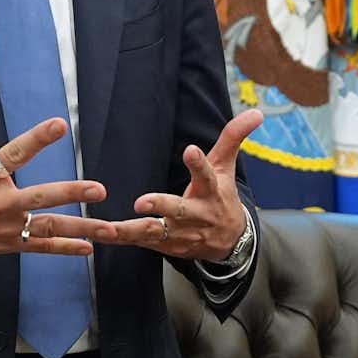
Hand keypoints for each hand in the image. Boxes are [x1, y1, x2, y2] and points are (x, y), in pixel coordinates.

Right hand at [0, 89, 108, 263]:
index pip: (14, 153)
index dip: (37, 138)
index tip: (60, 124)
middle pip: (39, 197)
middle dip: (70, 193)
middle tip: (99, 189)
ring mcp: (4, 227)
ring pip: (47, 227)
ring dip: (79, 228)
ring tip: (108, 228)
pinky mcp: (6, 244)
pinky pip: (39, 246)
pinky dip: (63, 248)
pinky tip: (88, 248)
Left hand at [96, 108, 262, 260]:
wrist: (230, 242)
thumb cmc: (222, 197)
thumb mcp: (227, 167)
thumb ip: (234, 137)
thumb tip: (257, 111)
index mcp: (211, 191)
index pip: (207, 174)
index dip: (198, 163)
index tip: (190, 150)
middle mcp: (196, 214)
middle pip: (179, 210)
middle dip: (161, 206)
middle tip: (141, 202)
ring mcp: (181, 233)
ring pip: (155, 232)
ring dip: (130, 230)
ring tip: (107, 228)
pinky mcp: (167, 246)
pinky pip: (142, 242)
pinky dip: (122, 239)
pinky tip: (100, 234)